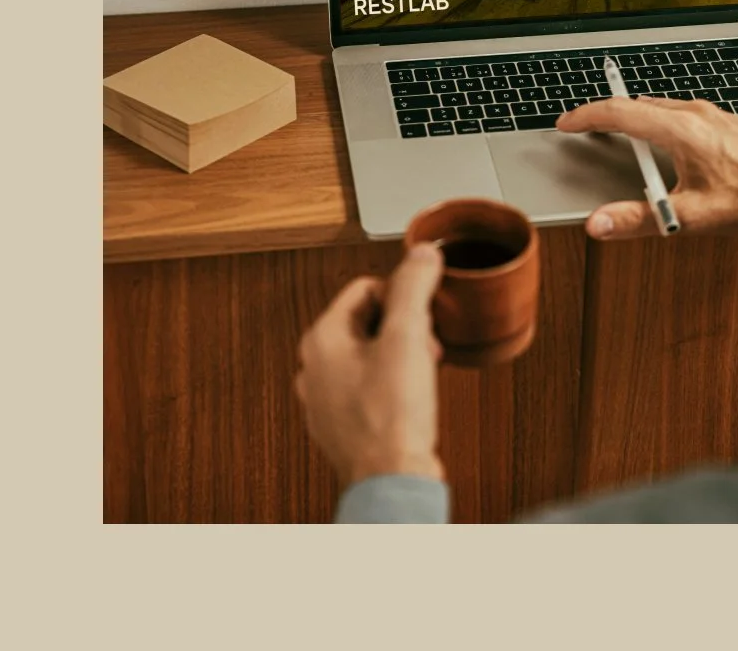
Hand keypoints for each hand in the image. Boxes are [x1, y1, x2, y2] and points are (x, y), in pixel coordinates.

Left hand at [294, 242, 446, 486]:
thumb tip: (423, 253)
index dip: (401, 298)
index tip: (422, 317)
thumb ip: (414, 288)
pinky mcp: (341, 426)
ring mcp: (324, 401)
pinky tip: (411, 402)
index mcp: (320, 340)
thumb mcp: (408, 337)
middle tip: (424, 347)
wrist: (392, 483)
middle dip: (402, 330)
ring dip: (400, 358)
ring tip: (421, 374)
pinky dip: (392, 388)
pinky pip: (368, 389)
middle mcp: (313, 368)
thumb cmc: (392, 418)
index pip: (364, 290)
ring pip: (368, 357)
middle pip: (365, 323)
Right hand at [556, 96, 737, 252]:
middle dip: (605, 113)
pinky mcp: (723, 119)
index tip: (567, 123)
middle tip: (583, 125)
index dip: (587, 117)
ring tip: (615, 127)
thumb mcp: (688, 216)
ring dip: (632, 114)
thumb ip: (638, 219)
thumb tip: (600, 223)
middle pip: (636, 104)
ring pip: (658, 105)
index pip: (620, 113)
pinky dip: (656, 117)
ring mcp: (712, 114)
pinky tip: (659, 134)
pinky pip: (679, 110)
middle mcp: (695, 114)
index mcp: (682, 131)